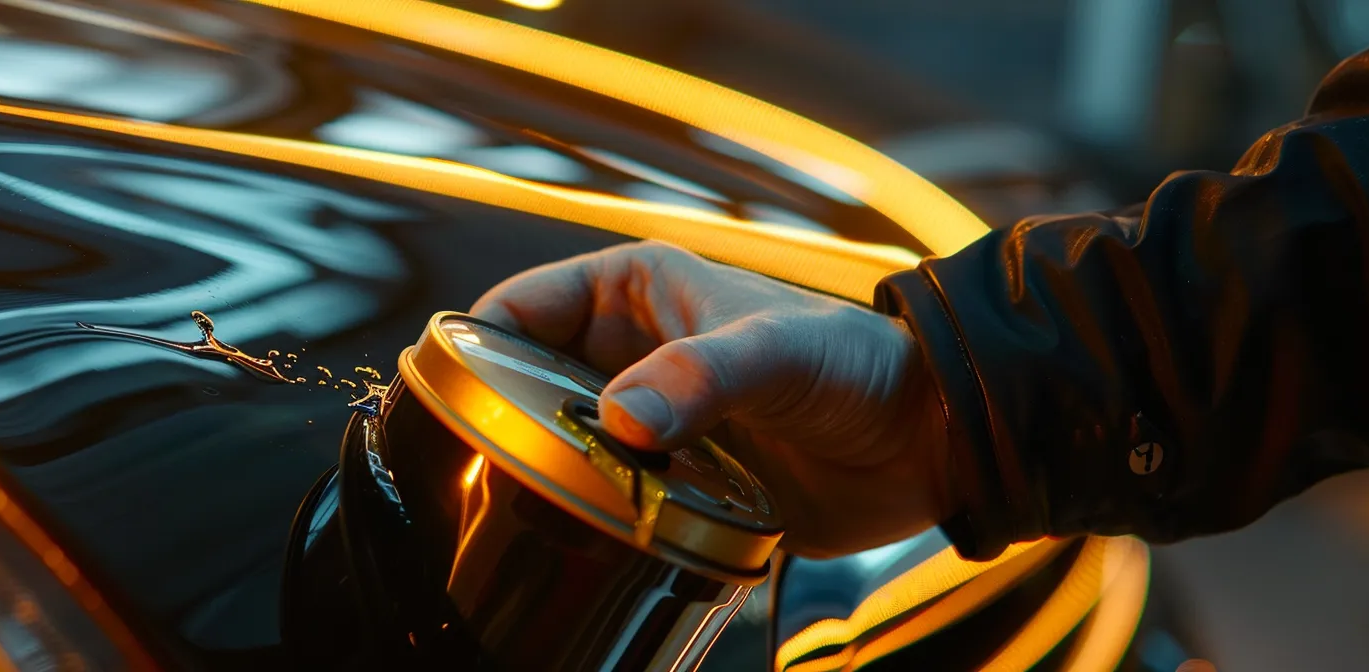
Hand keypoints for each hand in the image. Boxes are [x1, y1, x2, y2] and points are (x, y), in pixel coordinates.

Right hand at [471, 241, 949, 557]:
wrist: (928, 440)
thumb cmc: (859, 363)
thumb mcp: (777, 350)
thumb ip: (700, 376)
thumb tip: (618, 420)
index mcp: (637, 294)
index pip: (525, 308)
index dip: (476, 341)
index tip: (439, 389)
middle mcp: (633, 357)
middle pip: (530, 387)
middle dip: (499, 422)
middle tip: (466, 465)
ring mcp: (653, 426)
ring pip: (564, 451)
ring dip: (544, 479)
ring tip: (511, 512)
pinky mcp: (677, 487)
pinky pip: (611, 505)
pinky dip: (591, 523)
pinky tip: (575, 543)